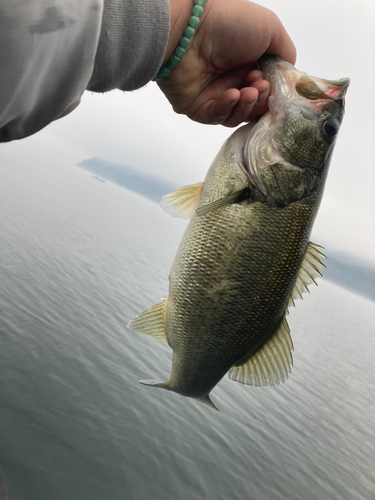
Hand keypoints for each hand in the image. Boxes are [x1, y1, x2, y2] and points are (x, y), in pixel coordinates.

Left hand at [158, 0, 295, 126]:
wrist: (188, 29)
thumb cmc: (228, 23)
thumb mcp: (271, 29)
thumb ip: (285, 54)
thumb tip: (289, 75)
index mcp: (249, 62)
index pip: (267, 88)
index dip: (273, 91)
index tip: (271, 82)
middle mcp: (232, 79)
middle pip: (254, 106)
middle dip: (261, 100)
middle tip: (259, 87)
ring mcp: (215, 95)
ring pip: (237, 115)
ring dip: (246, 106)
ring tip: (247, 91)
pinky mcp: (198, 107)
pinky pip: (217, 117)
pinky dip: (227, 109)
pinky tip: (231, 95)